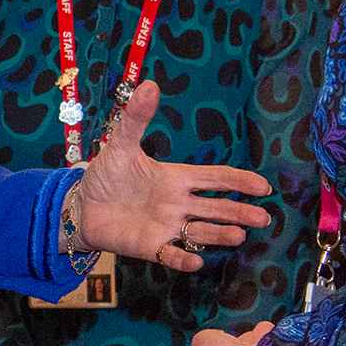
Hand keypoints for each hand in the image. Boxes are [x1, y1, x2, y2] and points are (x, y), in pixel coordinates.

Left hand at [68, 82, 271, 272]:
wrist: (81, 205)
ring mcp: (166, 227)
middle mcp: (177, 204)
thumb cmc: (106, 175)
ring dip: (218, 234)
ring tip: (238, 235)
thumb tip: (149, 85)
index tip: (263, 186)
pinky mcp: (150, 246)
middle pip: (215, 208)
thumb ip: (136, 118)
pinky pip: (170, 255)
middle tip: (263, 217)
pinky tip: (195, 261)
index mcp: (175, 179)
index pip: (214, 179)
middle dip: (239, 212)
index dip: (238, 181)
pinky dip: (182, 259)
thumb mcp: (120, 144)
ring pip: (199, 232)